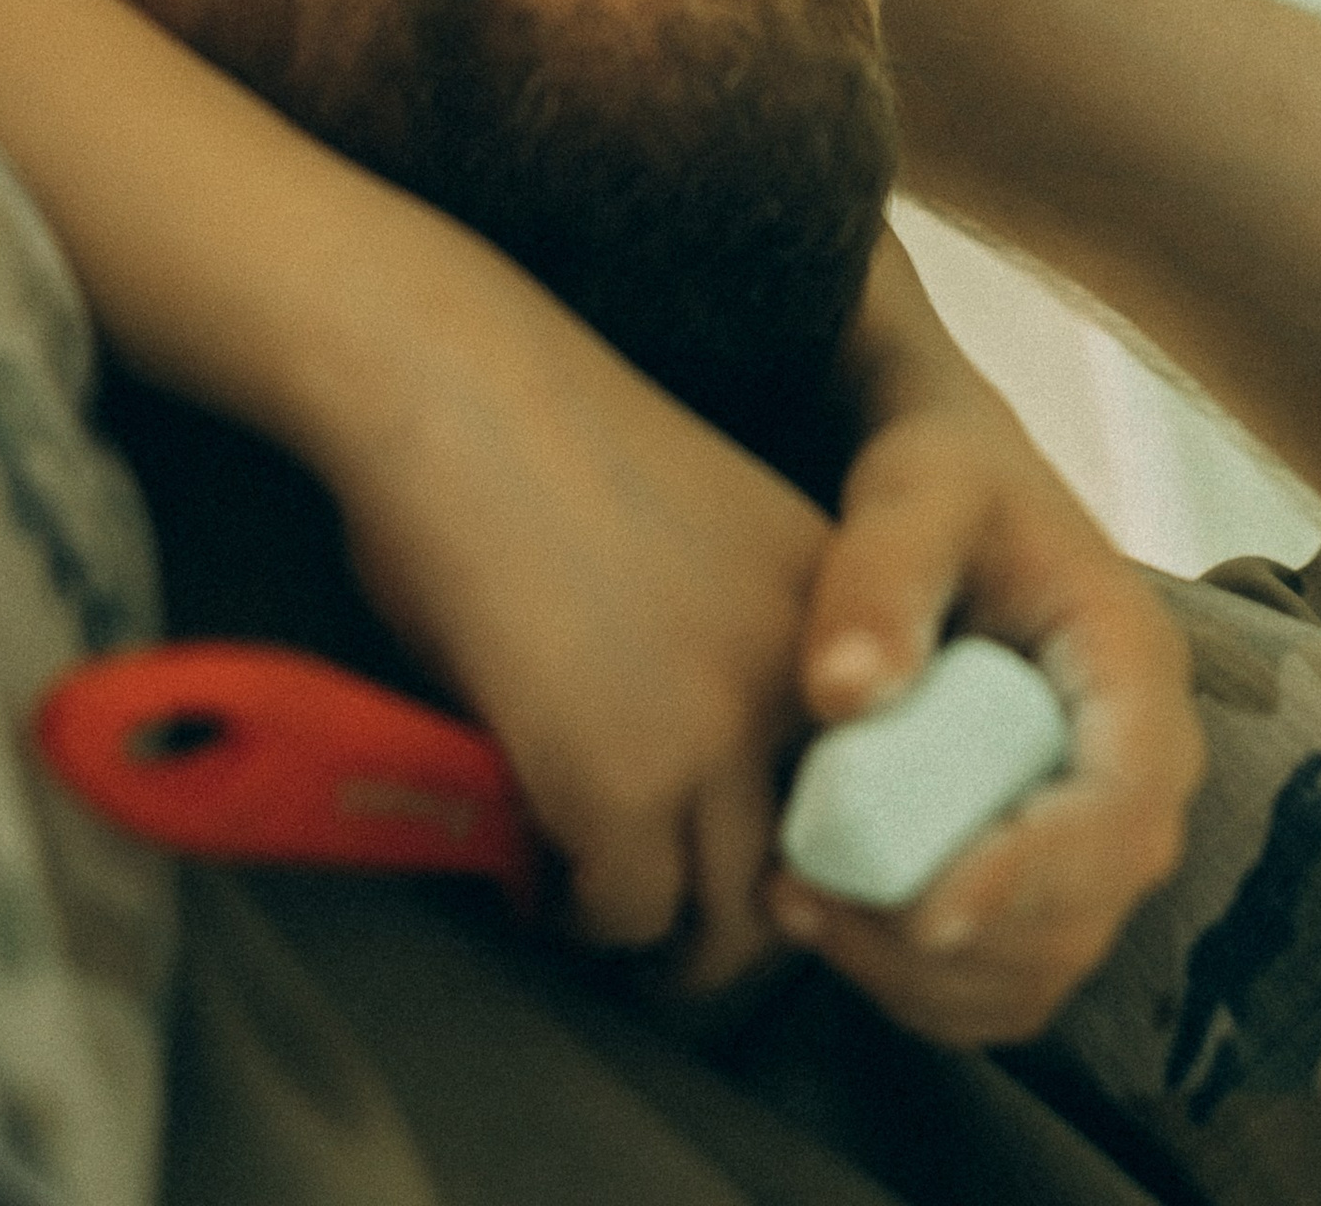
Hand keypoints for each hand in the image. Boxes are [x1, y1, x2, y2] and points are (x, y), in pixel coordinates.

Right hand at [325, 229, 829, 993]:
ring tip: (598, 915)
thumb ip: (733, 654)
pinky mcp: (623, 789)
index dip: (799, 838)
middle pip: (807, 873)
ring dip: (658, 937)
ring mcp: (720, 739)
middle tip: (668, 928)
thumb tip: (701, 791)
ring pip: (722, 922)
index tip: (738, 859)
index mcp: (836, 608)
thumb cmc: (538, 436)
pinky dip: (575, 915)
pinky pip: (620, 914)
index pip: (865, 783)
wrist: (455, 385)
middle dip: (737, 917)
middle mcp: (806, 680)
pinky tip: (536, 879)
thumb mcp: (703, 544)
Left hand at [765, 234, 1203, 1045]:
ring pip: (1034, 971)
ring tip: (797, 902)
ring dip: (916, 976)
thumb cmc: (943, 478)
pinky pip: (997, 976)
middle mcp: (1138, 775)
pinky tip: (823, 916)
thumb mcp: (917, 489)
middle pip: (1077, 917)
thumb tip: (846, 692)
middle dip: (946, 942)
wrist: (948, 500)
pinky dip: (914, 982)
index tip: (921, 912)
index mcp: (1138, 677)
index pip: (1119, 816)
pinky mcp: (1037, 874)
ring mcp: (1091, 837)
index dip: (1031, 880)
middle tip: (810, 899)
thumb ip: (883, 572)